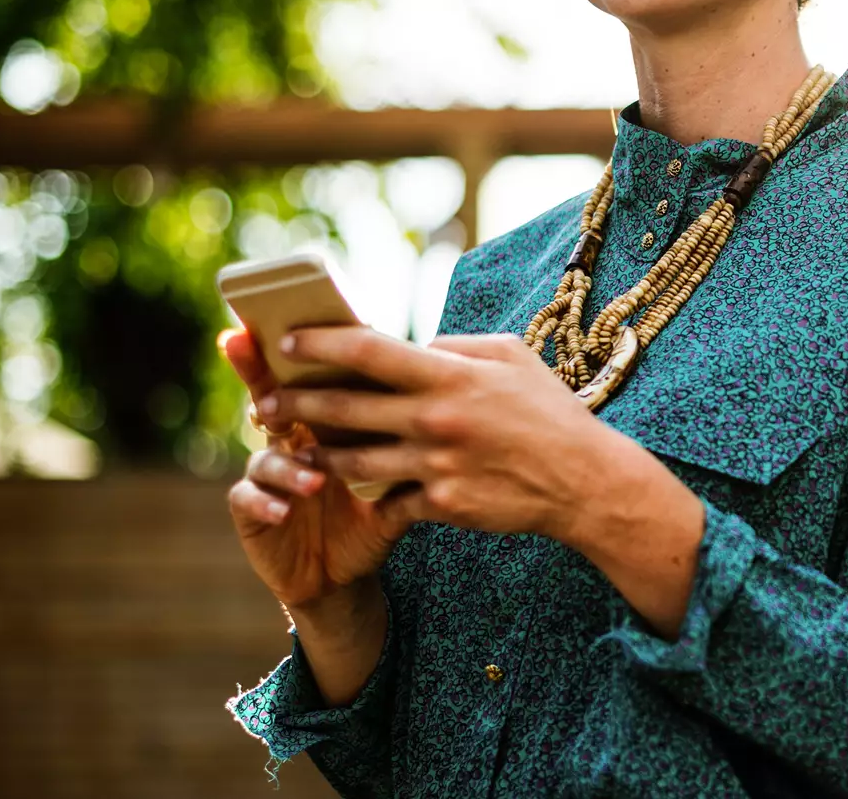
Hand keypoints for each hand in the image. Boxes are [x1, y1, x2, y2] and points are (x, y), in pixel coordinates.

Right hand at [220, 329, 407, 613]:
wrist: (345, 573)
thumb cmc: (373, 513)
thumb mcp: (397, 474)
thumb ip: (411, 436)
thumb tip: (447, 392)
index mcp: (322, 422)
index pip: (310, 377)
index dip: (297, 351)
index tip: (290, 324)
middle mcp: (288, 439)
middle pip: (268, 398)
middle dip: (260, 379)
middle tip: (263, 370)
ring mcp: (266, 474)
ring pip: (265, 455)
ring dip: (288, 465)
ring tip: (314, 479)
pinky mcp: (252, 511)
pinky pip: (247, 499)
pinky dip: (265, 501)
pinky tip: (283, 510)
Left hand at [260, 327, 708, 638]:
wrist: (584, 481)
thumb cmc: (548, 411)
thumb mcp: (510, 356)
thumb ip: (456, 347)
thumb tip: (415, 345)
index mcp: (450, 375)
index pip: (367, 350)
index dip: (319, 343)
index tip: (287, 342)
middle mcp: (436, 419)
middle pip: (343, 408)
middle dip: (293, 403)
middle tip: (264, 401)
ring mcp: (436, 465)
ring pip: (353, 461)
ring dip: (316, 454)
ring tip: (295, 447)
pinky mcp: (442, 505)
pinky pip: (389, 499)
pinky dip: (371, 493)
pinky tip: (354, 489)